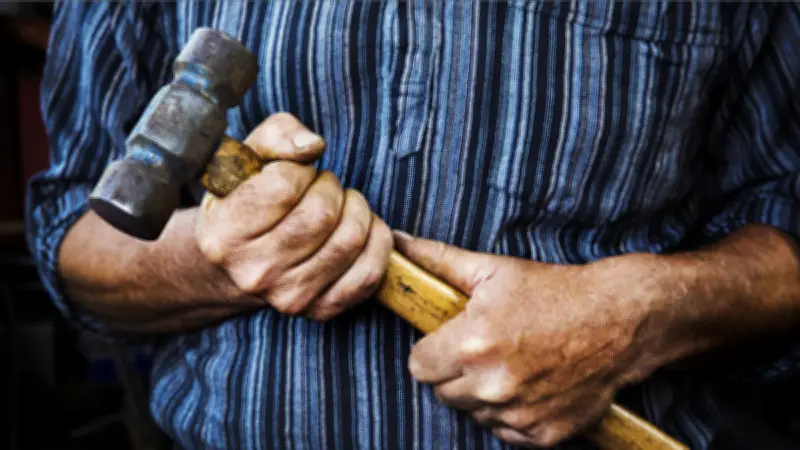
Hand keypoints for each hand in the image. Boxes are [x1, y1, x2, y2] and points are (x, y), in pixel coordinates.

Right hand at [196, 113, 392, 319]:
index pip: (283, 187)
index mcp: (224, 234)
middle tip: (321, 188)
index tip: (294, 174)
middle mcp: (254, 272)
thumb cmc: (249, 200)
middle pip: (322, 214)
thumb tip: (311, 147)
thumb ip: (277, 135)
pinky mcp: (321, 309)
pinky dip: (377, 241)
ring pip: (350, 239)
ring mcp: (289, 296)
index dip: (299, 170)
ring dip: (356, 210)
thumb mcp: (248, 159)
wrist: (242, 262)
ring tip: (339, 206)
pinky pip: (370, 272)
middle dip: (331, 188)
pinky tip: (360, 229)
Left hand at [394, 232, 684, 447]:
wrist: (619, 319)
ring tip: (511, 363)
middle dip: (454, 372)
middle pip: (442, 392)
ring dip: (482, 394)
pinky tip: (530, 385)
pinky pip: (504, 432)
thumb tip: (397, 241)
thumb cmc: (554, 291)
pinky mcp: (543, 435)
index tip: (450, 340)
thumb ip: (438, 260)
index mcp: (471, 344)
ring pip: (473, 413)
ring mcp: (518, 414)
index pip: (418, 366)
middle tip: (484, 349)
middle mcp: (492, 385)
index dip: (431, 351)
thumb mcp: (493, 270)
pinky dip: (511, 415)